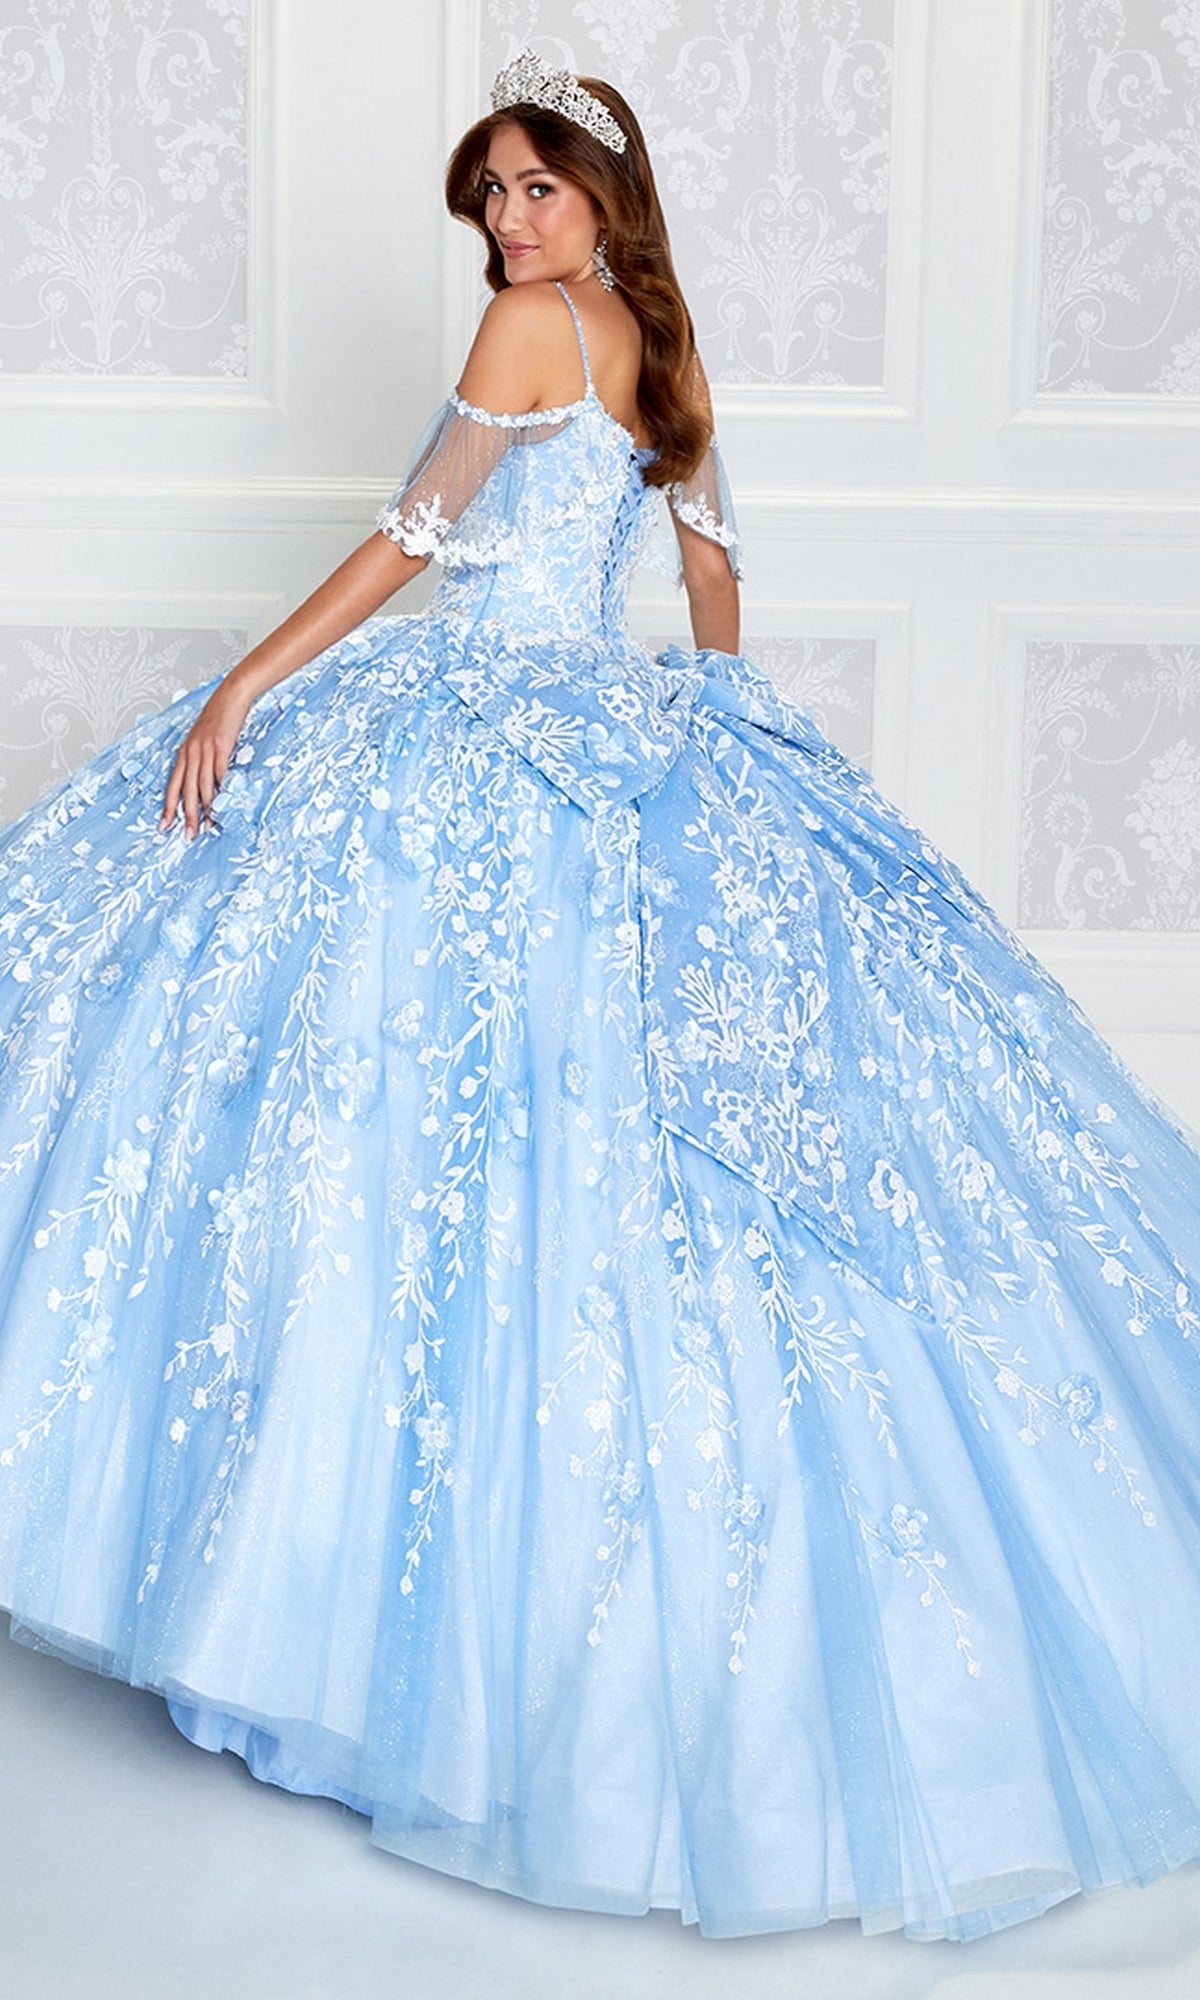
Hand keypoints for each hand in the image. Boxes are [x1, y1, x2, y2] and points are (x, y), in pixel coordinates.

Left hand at [159, 676, 253, 839]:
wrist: (229, 697)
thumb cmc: (218, 718)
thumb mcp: (202, 740)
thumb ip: (200, 760)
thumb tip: (205, 782)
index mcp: (183, 753)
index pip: (173, 785)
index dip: (169, 806)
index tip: (165, 825)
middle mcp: (190, 753)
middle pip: (186, 790)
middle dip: (187, 815)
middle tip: (189, 835)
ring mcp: (205, 750)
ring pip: (202, 786)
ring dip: (206, 809)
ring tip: (209, 826)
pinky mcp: (220, 747)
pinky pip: (219, 774)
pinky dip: (221, 790)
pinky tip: (224, 803)